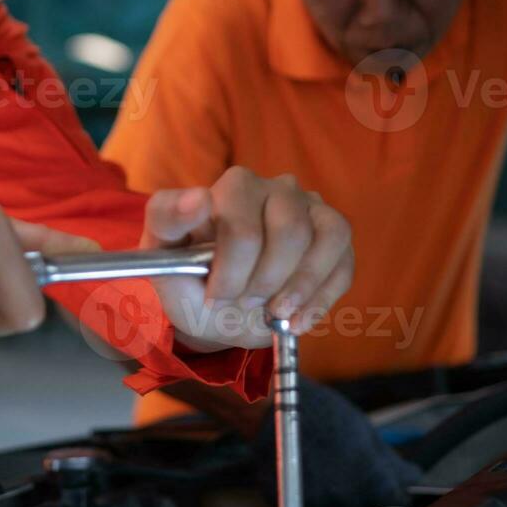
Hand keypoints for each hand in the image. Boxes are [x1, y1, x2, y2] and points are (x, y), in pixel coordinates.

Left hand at [138, 167, 352, 350]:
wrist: (222, 310)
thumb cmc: (192, 280)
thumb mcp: (163, 259)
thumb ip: (167, 221)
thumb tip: (198, 198)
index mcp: (230, 188)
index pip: (240, 212)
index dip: (231, 265)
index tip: (214, 295)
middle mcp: (271, 187)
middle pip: (289, 229)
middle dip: (265, 281)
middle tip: (242, 303)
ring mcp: (306, 206)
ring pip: (325, 238)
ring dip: (298, 288)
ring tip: (273, 312)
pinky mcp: (333, 232)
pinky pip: (343, 259)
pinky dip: (320, 298)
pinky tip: (296, 318)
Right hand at [255, 379, 423, 506]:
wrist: (270, 405)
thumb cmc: (323, 412)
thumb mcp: (363, 430)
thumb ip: (391, 462)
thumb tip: (415, 479)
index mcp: (371, 481)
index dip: (392, 501)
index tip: (387, 494)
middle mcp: (345, 499)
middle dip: (358, 499)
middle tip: (346, 472)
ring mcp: (315, 506)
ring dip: (328, 496)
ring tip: (318, 463)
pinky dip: (302, 497)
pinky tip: (300, 471)